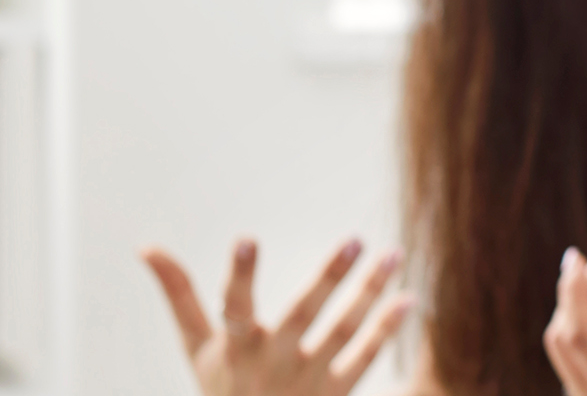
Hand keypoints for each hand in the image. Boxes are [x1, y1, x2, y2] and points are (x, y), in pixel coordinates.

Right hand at [141, 237, 411, 395]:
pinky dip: (386, 330)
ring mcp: (307, 380)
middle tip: (355, 238)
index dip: (239, 275)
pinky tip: (408, 297)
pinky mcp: (336, 393)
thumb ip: (180, 295)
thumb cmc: (223, 387)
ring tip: (393, 253)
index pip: (233, 308)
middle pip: (302, 316)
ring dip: (369, 293)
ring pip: (343, 331)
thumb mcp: (197, 347)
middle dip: (327, 278)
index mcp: (235, 349)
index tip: (246, 237)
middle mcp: (272, 364)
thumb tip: (147, 247)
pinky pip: (365, 358)